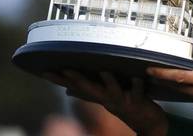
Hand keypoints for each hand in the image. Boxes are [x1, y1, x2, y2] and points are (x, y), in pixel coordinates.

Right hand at [43, 70, 167, 135]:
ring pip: (113, 90)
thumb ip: (88, 93)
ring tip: (104, 71)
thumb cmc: (125, 105)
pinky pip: (138, 92)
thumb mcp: (104, 100)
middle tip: (65, 69)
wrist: (148, 123)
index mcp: (99, 96)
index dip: (60, 80)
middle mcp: (107, 98)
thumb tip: (68, 91)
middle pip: (89, 89)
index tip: (44, 72)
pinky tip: (138, 78)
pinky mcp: (138, 101)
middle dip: (77, 80)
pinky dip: (138, 85)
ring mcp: (122, 100)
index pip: (75, 86)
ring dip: (109, 81)